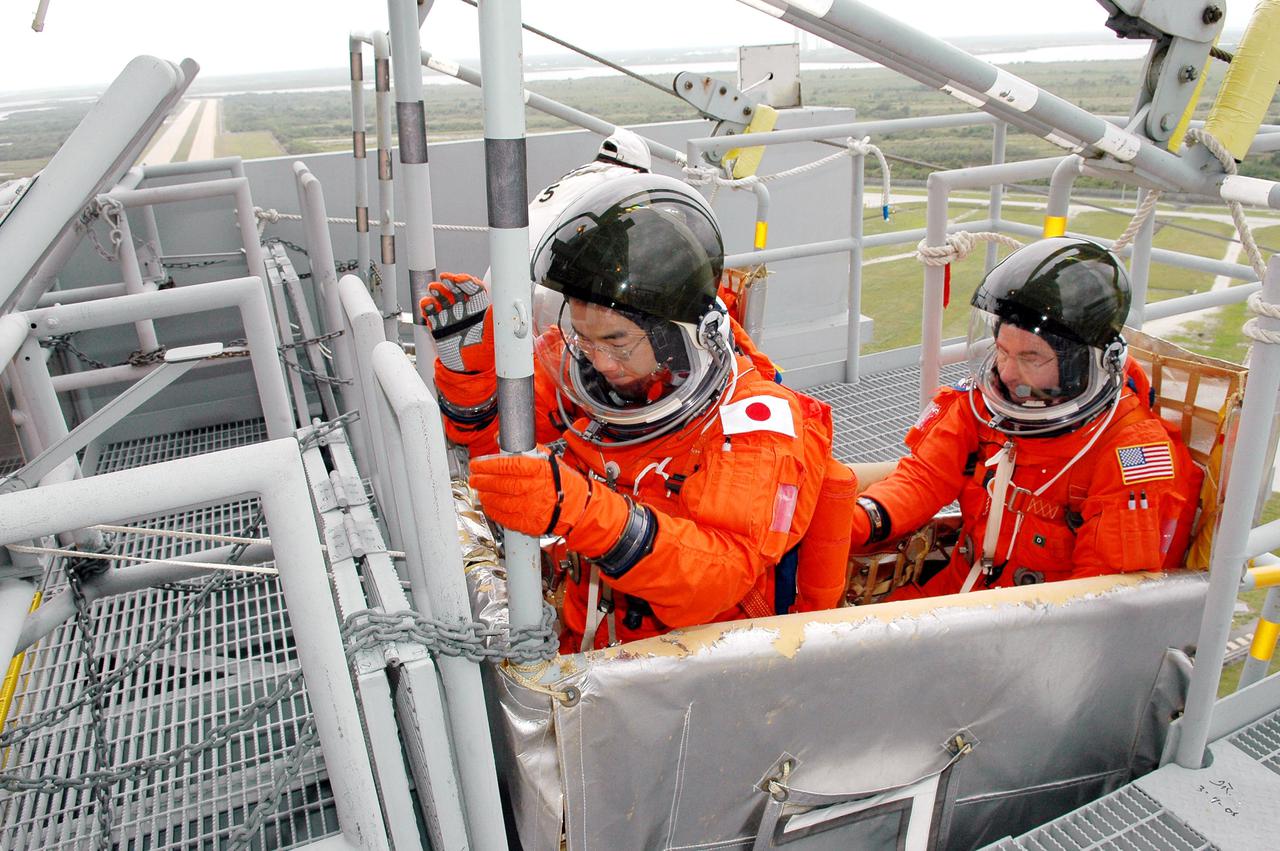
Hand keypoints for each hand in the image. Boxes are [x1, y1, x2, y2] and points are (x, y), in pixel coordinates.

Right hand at [420, 273, 491, 372]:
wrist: (466, 371)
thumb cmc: (483, 356)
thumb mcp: (491, 339)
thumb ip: (493, 322)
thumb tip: (498, 306)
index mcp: (479, 310)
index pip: (474, 290)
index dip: (468, 282)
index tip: (461, 279)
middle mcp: (464, 311)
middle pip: (457, 290)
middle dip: (450, 282)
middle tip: (445, 278)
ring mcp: (450, 317)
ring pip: (443, 298)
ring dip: (438, 291)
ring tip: (433, 288)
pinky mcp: (438, 325)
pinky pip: (431, 313)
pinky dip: (427, 306)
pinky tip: (426, 304)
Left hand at [469, 451, 592, 537]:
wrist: (577, 507)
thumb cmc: (562, 482)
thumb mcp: (546, 459)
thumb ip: (523, 449)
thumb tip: (499, 438)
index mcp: (538, 470)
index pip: (506, 465)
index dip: (487, 465)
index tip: (476, 464)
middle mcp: (533, 488)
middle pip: (499, 484)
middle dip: (481, 480)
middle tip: (474, 478)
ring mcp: (530, 507)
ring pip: (499, 501)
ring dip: (485, 495)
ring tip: (480, 490)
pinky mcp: (528, 523)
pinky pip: (504, 517)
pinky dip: (493, 510)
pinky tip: (489, 504)